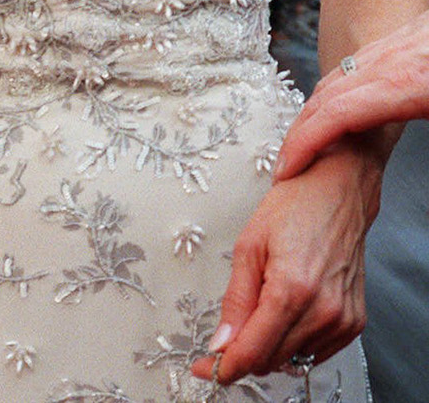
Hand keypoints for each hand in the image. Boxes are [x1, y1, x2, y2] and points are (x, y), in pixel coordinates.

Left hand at [189, 146, 380, 384]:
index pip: (253, 351)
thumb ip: (236, 300)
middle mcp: (323, 310)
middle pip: (271, 360)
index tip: (204, 368)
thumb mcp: (249, 245)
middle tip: (225, 337)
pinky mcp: (354, 323)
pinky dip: (294, 341)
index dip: (224, 366)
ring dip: (269, 346)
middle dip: (243, 353)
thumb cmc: (295, 206)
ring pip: (292, 359)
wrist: (339, 189)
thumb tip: (221, 343)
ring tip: (262, 306)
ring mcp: (342, 320)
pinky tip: (286, 312)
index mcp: (292, 289)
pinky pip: (315, 352)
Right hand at [276, 12, 428, 180]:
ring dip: (317, 110)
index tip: (286, 170)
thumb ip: (428, 121)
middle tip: (285, 169)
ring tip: (305, 147)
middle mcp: (396, 57)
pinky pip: (358, 65)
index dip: (307, 142)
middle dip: (302, 131)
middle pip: (331, 92)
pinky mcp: (406, 37)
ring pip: (342, 75)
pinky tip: (342, 110)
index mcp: (411, 81)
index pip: (341, 112)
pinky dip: (338, 91)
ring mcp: (399, 42)